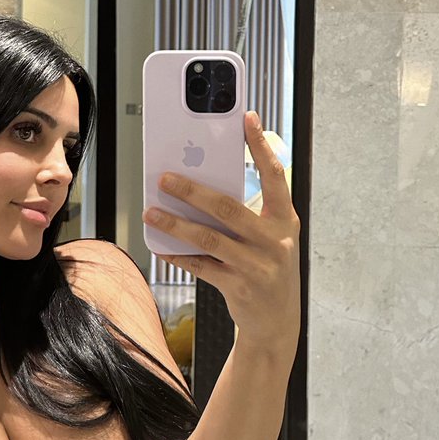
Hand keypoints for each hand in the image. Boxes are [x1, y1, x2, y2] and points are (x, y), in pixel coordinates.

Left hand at [142, 111, 300, 355]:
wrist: (278, 320)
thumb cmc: (269, 266)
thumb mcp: (272, 235)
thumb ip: (249, 210)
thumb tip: (204, 184)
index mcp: (285, 219)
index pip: (274, 175)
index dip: (260, 145)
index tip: (246, 119)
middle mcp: (274, 240)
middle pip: (228, 208)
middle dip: (192, 191)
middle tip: (165, 178)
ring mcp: (257, 266)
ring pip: (209, 238)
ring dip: (176, 224)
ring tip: (152, 212)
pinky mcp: (239, 287)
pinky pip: (202, 266)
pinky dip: (179, 254)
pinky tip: (161, 245)